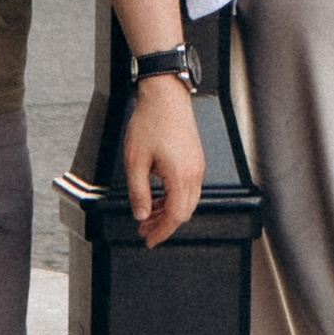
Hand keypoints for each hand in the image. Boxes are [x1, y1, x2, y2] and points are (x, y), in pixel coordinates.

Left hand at [123, 71, 201, 246]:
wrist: (165, 95)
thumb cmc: (151, 122)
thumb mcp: (136, 161)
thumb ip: (138, 192)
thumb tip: (141, 215)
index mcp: (181, 176)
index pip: (175, 216)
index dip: (161, 232)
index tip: (149, 240)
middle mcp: (195, 173)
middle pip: (184, 212)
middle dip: (164, 224)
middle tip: (144, 229)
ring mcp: (197, 165)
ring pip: (187, 200)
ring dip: (168, 211)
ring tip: (148, 213)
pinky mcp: (195, 158)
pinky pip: (188, 187)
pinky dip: (174, 197)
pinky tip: (158, 196)